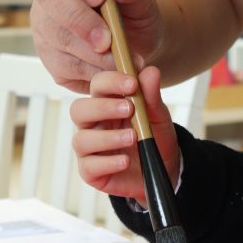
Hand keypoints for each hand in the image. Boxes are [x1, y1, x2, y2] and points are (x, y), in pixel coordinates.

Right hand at [31, 0, 163, 92]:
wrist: (139, 44)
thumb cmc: (137, 12)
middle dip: (79, 18)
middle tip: (107, 39)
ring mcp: (44, 22)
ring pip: (54, 34)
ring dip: (89, 51)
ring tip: (121, 59)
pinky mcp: (49, 55)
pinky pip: (62, 65)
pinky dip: (91, 71)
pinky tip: (111, 70)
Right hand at [70, 66, 180, 203]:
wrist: (164, 169)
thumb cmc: (155, 138)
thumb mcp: (158, 116)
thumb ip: (152, 96)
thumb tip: (151, 71)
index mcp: (106, 104)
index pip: (97, 86)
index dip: (111, 82)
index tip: (132, 84)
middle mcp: (93, 124)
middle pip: (78, 110)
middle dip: (102, 108)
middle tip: (129, 110)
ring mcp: (90, 149)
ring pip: (81, 139)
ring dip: (108, 137)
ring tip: (132, 138)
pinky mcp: (91, 171)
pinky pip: (89, 166)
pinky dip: (108, 163)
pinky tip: (125, 161)